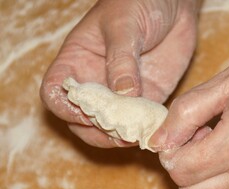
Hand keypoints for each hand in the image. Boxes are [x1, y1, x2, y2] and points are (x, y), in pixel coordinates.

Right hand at [40, 0, 197, 147]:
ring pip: (110, 126)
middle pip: (81, 120)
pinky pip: (139, 121)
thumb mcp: (123, 26)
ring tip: (136, 135)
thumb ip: (121, 60)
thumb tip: (123, 94)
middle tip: (118, 133)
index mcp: (77, 62)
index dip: (66, 109)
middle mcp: (96, 81)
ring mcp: (121, 93)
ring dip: (120, 135)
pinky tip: (152, 130)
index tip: (88, 113)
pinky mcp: (146, 98)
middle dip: (96, 131)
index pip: (55, 93)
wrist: (172, 4)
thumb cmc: (138, 4)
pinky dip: (144, 130)